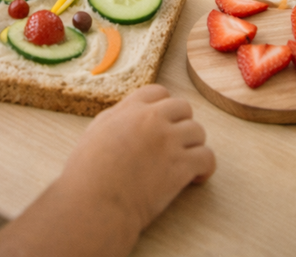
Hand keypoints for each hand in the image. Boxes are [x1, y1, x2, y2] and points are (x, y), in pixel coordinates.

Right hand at [61, 85, 214, 233]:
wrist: (94, 202)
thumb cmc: (88, 173)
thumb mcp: (97, 130)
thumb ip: (118, 118)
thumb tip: (131, 116)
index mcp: (130, 109)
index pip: (158, 92)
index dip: (163, 107)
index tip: (163, 122)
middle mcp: (152, 119)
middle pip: (183, 107)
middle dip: (182, 124)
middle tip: (176, 143)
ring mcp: (168, 141)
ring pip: (198, 131)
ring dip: (193, 145)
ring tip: (184, 161)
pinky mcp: (180, 166)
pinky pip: (207, 157)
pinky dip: (205, 168)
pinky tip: (194, 178)